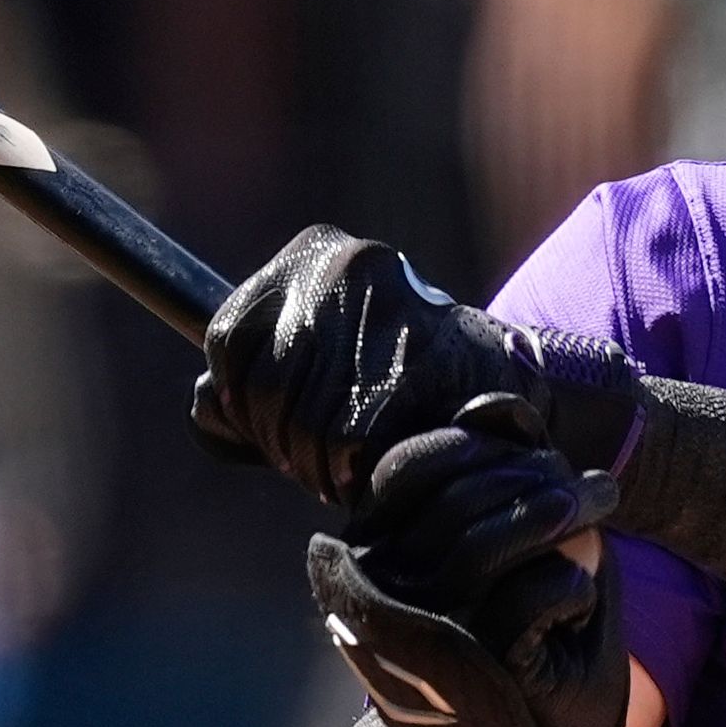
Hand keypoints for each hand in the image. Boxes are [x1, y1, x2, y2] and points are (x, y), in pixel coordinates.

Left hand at [194, 227, 643, 508]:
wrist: (517, 388)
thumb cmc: (411, 382)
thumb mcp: (327, 358)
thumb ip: (256, 376)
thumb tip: (208, 408)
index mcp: (315, 253)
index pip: (226, 339)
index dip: (239, 401)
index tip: (274, 429)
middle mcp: (343, 265)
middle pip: (261, 386)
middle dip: (280, 443)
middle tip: (319, 463)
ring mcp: (380, 308)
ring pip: (300, 419)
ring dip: (316, 466)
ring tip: (350, 468)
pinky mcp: (412, 360)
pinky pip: (346, 442)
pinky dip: (353, 473)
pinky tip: (376, 471)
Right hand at [304, 403, 628, 726]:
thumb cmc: (521, 643)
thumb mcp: (513, 547)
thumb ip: (500, 474)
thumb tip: (499, 406)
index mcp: (371, 553)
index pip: (409, 466)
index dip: (481, 445)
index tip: (543, 452)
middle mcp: (378, 593)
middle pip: (454, 495)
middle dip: (534, 474)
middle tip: (592, 486)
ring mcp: (421, 634)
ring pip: (482, 541)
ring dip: (558, 512)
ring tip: (600, 507)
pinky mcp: (473, 674)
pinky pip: (528, 598)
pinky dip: (569, 580)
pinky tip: (582, 588)